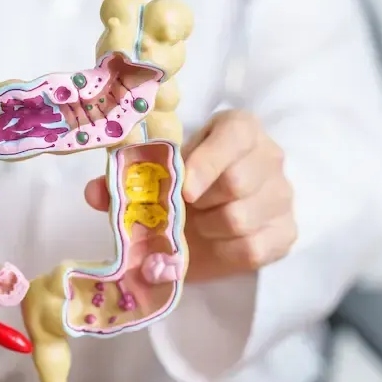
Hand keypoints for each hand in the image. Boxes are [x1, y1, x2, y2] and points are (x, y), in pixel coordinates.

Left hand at [83, 110, 295, 281]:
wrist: (216, 219)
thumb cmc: (187, 187)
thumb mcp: (161, 174)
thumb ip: (128, 179)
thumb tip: (94, 192)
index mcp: (240, 129)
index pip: (235, 136)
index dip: (207, 162)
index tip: (184, 189)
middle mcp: (270, 157)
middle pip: (237, 182)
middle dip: (200, 204)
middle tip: (184, 209)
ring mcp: (283, 196)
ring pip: (241, 219)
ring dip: (208, 230)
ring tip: (200, 224)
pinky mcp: (287, 232)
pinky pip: (252, 249)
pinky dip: (224, 252)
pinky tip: (216, 243)